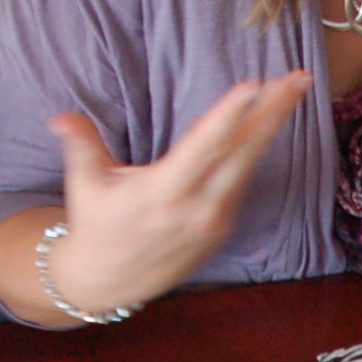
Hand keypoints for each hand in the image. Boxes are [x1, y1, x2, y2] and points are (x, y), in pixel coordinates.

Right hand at [38, 72, 312, 317]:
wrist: (108, 282)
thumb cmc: (96, 224)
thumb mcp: (84, 185)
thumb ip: (81, 145)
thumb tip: (61, 118)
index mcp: (161, 193)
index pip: (203, 147)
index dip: (229, 115)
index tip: (253, 86)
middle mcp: (195, 208)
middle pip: (242, 152)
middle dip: (273, 112)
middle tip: (300, 79)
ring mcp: (213, 220)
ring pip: (249, 164)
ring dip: (272, 125)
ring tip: (294, 89)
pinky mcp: (221, 227)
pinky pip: (241, 179)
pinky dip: (253, 148)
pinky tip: (266, 119)